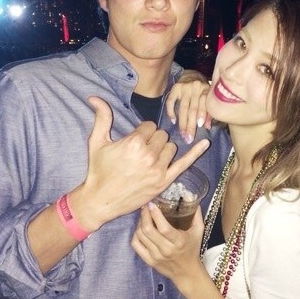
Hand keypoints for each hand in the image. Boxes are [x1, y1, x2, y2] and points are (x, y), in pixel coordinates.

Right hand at [72, 97, 209, 230]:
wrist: (100, 201)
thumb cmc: (98, 170)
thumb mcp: (96, 142)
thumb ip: (101, 117)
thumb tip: (94, 97)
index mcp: (134, 142)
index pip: (149, 126)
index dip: (141, 132)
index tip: (134, 141)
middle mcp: (148, 155)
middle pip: (161, 136)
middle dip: (152, 140)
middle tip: (140, 151)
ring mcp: (158, 169)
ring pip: (171, 147)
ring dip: (162, 149)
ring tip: (148, 158)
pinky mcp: (164, 182)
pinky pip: (184, 164)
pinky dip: (195, 153)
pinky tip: (205, 143)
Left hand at [131, 202, 204, 289]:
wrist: (187, 273)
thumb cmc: (192, 250)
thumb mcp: (198, 231)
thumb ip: (196, 214)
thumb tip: (191, 196)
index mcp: (179, 241)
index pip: (163, 227)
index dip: (155, 214)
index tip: (151, 204)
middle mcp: (166, 249)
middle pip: (148, 230)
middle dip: (144, 216)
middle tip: (145, 208)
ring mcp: (156, 256)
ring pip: (141, 236)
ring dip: (140, 223)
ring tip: (143, 217)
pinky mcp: (149, 261)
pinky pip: (136, 245)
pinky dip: (136, 235)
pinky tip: (140, 229)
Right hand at [166, 79, 211, 142]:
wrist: (192, 75)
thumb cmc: (203, 91)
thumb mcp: (209, 98)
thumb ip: (209, 112)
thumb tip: (207, 126)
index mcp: (206, 89)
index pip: (204, 102)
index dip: (203, 114)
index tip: (200, 126)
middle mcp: (196, 87)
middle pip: (192, 108)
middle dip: (191, 124)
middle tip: (189, 138)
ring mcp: (185, 87)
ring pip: (183, 107)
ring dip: (182, 123)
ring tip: (182, 134)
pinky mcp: (175, 88)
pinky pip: (171, 101)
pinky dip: (171, 112)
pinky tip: (173, 121)